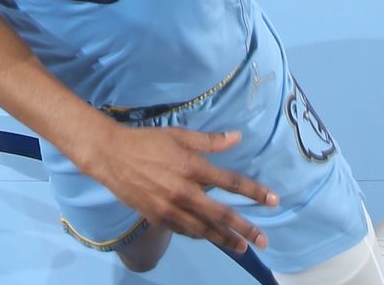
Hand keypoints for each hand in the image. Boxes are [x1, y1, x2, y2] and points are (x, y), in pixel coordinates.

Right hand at [77, 125, 277, 251]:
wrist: (110, 156)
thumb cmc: (146, 141)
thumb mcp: (178, 135)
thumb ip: (209, 141)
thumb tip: (237, 137)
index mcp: (191, 168)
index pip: (230, 182)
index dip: (254, 192)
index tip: (273, 200)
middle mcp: (184, 192)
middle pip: (221, 214)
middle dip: (244, 228)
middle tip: (263, 240)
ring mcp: (170, 208)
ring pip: (203, 230)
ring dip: (225, 240)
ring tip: (242, 247)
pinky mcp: (157, 217)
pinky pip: (184, 230)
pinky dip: (200, 235)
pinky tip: (211, 239)